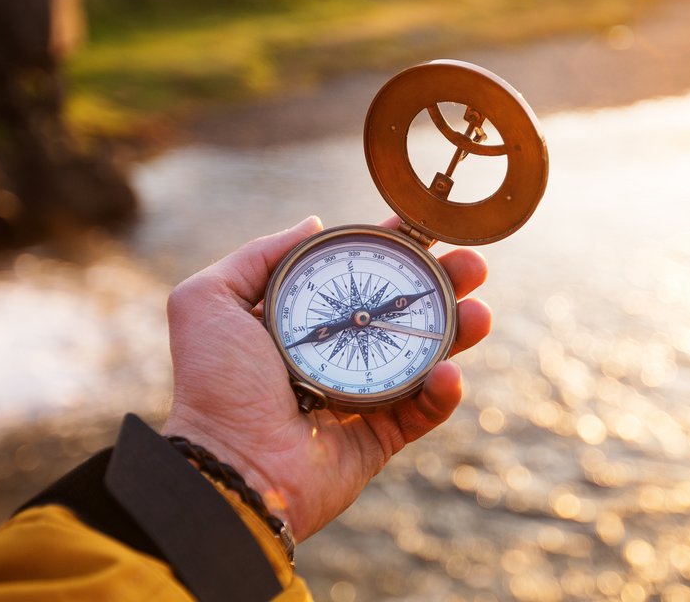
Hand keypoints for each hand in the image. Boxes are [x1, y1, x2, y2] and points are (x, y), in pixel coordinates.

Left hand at [160, 216, 490, 541]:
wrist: (230, 464)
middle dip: (443, 285)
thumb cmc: (215, 384)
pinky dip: (443, 392)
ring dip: (458, 332)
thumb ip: (259, 255)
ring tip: (480, 312)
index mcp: (301, 322)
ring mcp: (361, 397)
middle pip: (402, 311)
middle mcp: (336, 354)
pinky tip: (449, 372)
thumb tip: (314, 224)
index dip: (393, 250)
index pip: (358, 276)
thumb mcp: (209, 300)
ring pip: (424, 357)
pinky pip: (423, 411)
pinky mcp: (380, 438)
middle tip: (473, 265)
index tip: (425, 227)